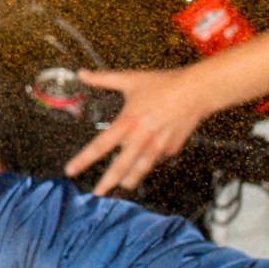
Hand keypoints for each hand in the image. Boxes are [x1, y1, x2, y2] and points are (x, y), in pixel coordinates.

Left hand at [63, 66, 216, 194]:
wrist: (198, 91)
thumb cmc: (163, 84)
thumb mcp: (130, 79)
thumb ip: (103, 79)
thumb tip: (81, 73)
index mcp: (127, 122)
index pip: (100, 145)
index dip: (84, 160)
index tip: (70, 171)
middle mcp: (141, 138)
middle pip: (121, 166)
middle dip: (107, 182)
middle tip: (96, 194)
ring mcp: (158, 146)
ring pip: (141, 169)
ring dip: (129, 180)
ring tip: (120, 187)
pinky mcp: (172, 148)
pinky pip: (157, 159)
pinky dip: (149, 162)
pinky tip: (145, 163)